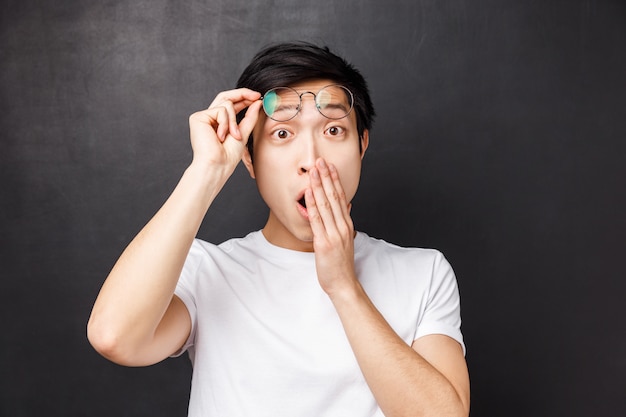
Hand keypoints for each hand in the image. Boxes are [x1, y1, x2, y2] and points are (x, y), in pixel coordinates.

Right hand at [188, 88, 261, 173]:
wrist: (217, 165)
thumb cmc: (228, 156)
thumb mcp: (243, 133)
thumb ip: (250, 117)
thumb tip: (257, 102)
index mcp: (219, 123)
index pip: (231, 104)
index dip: (243, 98)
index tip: (257, 97)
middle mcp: (210, 118)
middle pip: (225, 97)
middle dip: (242, 94)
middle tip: (256, 96)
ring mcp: (203, 117)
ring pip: (226, 104)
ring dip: (234, 121)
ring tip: (233, 136)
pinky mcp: (198, 117)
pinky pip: (220, 110)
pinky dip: (226, 123)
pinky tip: (220, 136)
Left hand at [305, 158, 357, 294]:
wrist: (343, 283)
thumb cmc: (341, 264)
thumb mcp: (345, 240)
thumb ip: (343, 223)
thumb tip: (345, 206)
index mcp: (347, 224)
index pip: (341, 197)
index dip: (335, 180)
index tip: (330, 166)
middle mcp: (342, 226)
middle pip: (334, 196)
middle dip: (326, 177)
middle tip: (320, 160)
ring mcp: (334, 233)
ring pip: (325, 204)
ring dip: (319, 185)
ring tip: (313, 170)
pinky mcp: (324, 242)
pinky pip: (317, 219)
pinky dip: (312, 203)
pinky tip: (309, 191)